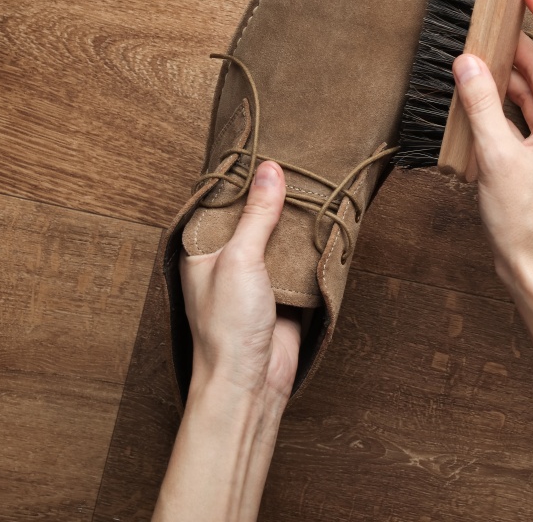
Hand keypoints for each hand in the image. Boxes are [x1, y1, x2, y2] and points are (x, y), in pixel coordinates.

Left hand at [180, 161, 300, 400]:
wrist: (251, 383)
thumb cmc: (226, 328)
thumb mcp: (239, 259)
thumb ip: (257, 214)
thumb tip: (270, 170)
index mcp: (203, 249)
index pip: (223, 202)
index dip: (243, 177)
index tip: (267, 148)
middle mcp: (228, 260)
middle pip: (255, 217)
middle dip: (277, 196)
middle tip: (303, 162)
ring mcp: (258, 277)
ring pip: (281, 238)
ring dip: (298, 221)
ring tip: (320, 185)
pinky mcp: (284, 294)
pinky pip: (300, 262)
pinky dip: (313, 247)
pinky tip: (328, 224)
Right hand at [451, 0, 532, 300]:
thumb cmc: (525, 222)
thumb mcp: (495, 157)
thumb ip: (481, 105)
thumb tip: (469, 63)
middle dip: (523, 42)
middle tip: (495, 16)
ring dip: (511, 73)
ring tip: (482, 50)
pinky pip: (527, 119)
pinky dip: (507, 103)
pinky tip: (483, 96)